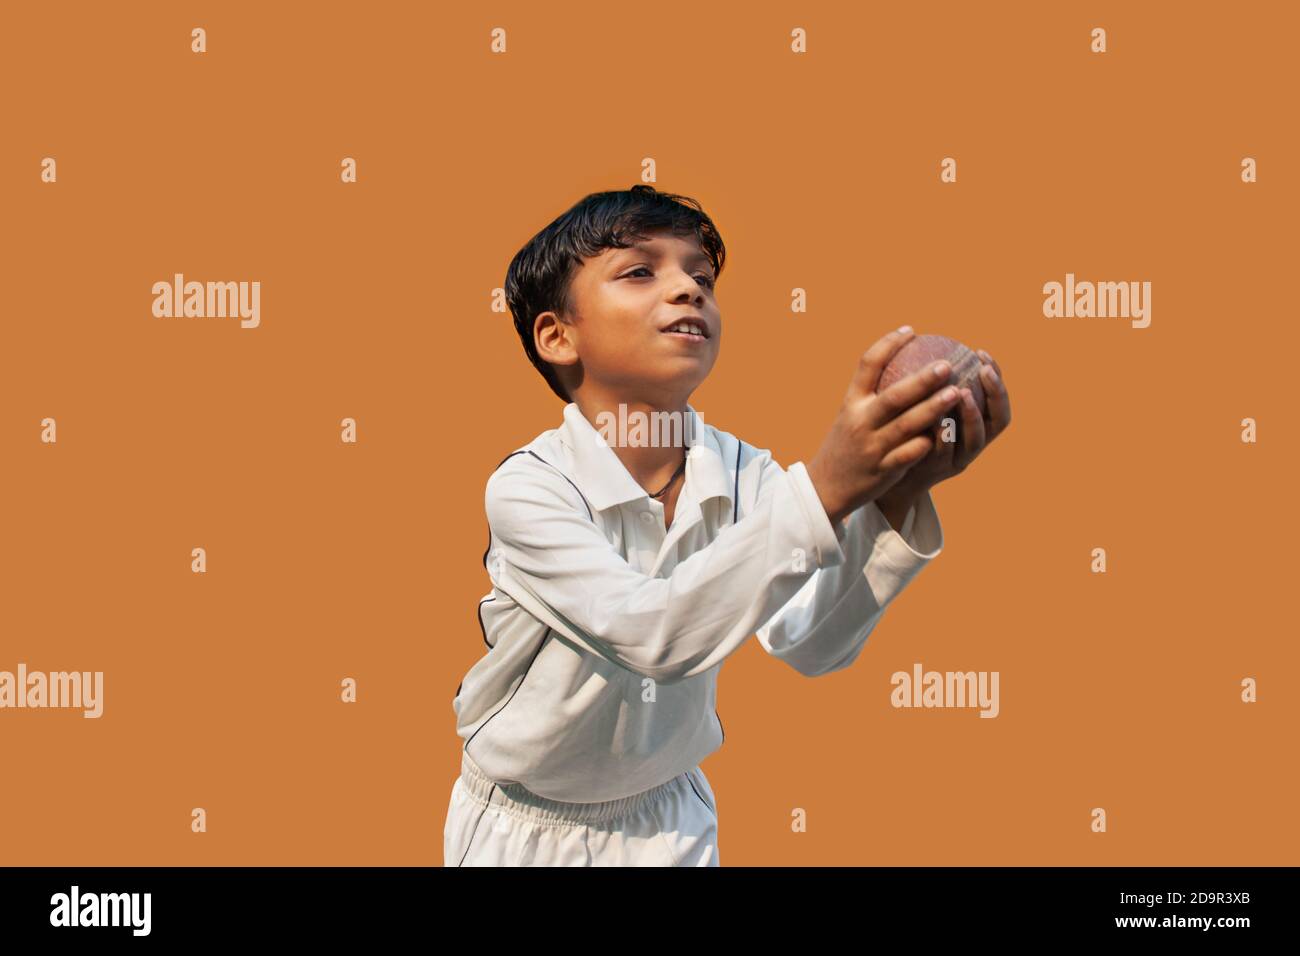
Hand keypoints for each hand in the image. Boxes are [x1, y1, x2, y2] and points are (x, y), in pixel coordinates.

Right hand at [806, 327, 965, 525]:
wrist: (824, 487)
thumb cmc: (845, 444)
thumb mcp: (850, 414)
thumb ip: (872, 392)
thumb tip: (901, 359)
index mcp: (851, 403)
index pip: (868, 366)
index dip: (889, 344)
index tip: (911, 330)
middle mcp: (860, 422)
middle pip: (894, 396)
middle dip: (922, 380)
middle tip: (947, 364)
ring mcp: (871, 447)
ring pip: (906, 426)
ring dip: (933, 409)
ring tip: (956, 393)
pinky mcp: (882, 471)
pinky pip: (908, 456)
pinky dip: (925, 444)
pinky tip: (946, 433)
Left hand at [876, 347, 1011, 509]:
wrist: (889, 472)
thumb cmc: (908, 432)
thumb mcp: (923, 406)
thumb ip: (928, 384)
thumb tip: (919, 339)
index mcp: (976, 425)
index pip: (997, 399)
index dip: (996, 378)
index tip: (981, 353)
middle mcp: (974, 443)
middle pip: (998, 419)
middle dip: (995, 393)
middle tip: (983, 369)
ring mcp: (957, 460)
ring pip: (975, 439)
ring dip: (971, 414)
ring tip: (963, 392)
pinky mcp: (938, 473)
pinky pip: (943, 453)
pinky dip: (943, 435)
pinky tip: (936, 418)